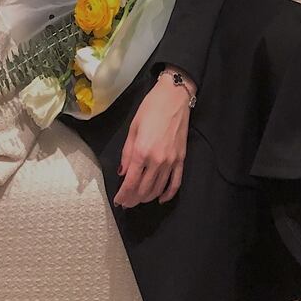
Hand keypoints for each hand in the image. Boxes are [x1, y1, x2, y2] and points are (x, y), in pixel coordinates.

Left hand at [113, 75, 192, 207]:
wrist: (174, 97)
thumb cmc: (151, 108)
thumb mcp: (133, 127)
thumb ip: (127, 153)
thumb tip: (123, 172)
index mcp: (141, 151)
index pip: (130, 182)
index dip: (123, 195)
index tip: (118, 200)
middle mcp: (156, 160)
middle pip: (143, 189)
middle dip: (133, 199)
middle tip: (126, 202)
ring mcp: (171, 161)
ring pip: (158, 189)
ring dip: (147, 198)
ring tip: (139, 200)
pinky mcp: (181, 159)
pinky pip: (175, 183)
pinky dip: (168, 194)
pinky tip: (161, 199)